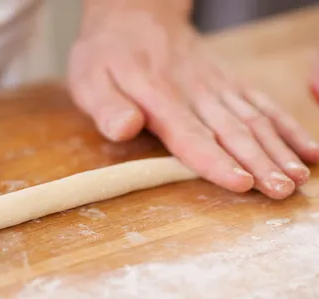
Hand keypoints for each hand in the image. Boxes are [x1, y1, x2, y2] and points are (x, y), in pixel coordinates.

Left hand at [68, 0, 318, 198]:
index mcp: (158, 97)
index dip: (214, 160)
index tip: (240, 182)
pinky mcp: (228, 81)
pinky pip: (262, 102)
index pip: (190, 134)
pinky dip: (287, 126)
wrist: (135, 12)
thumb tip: (125, 128)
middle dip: (259, 163)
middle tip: (281, 192)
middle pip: (231, 130)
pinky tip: (308, 149)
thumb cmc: (107, 53)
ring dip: (278, 149)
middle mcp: (194, 92)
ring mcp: (216, 85)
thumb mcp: (89, 79)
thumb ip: (106, 107)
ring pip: (253, 118)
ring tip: (298, 178)